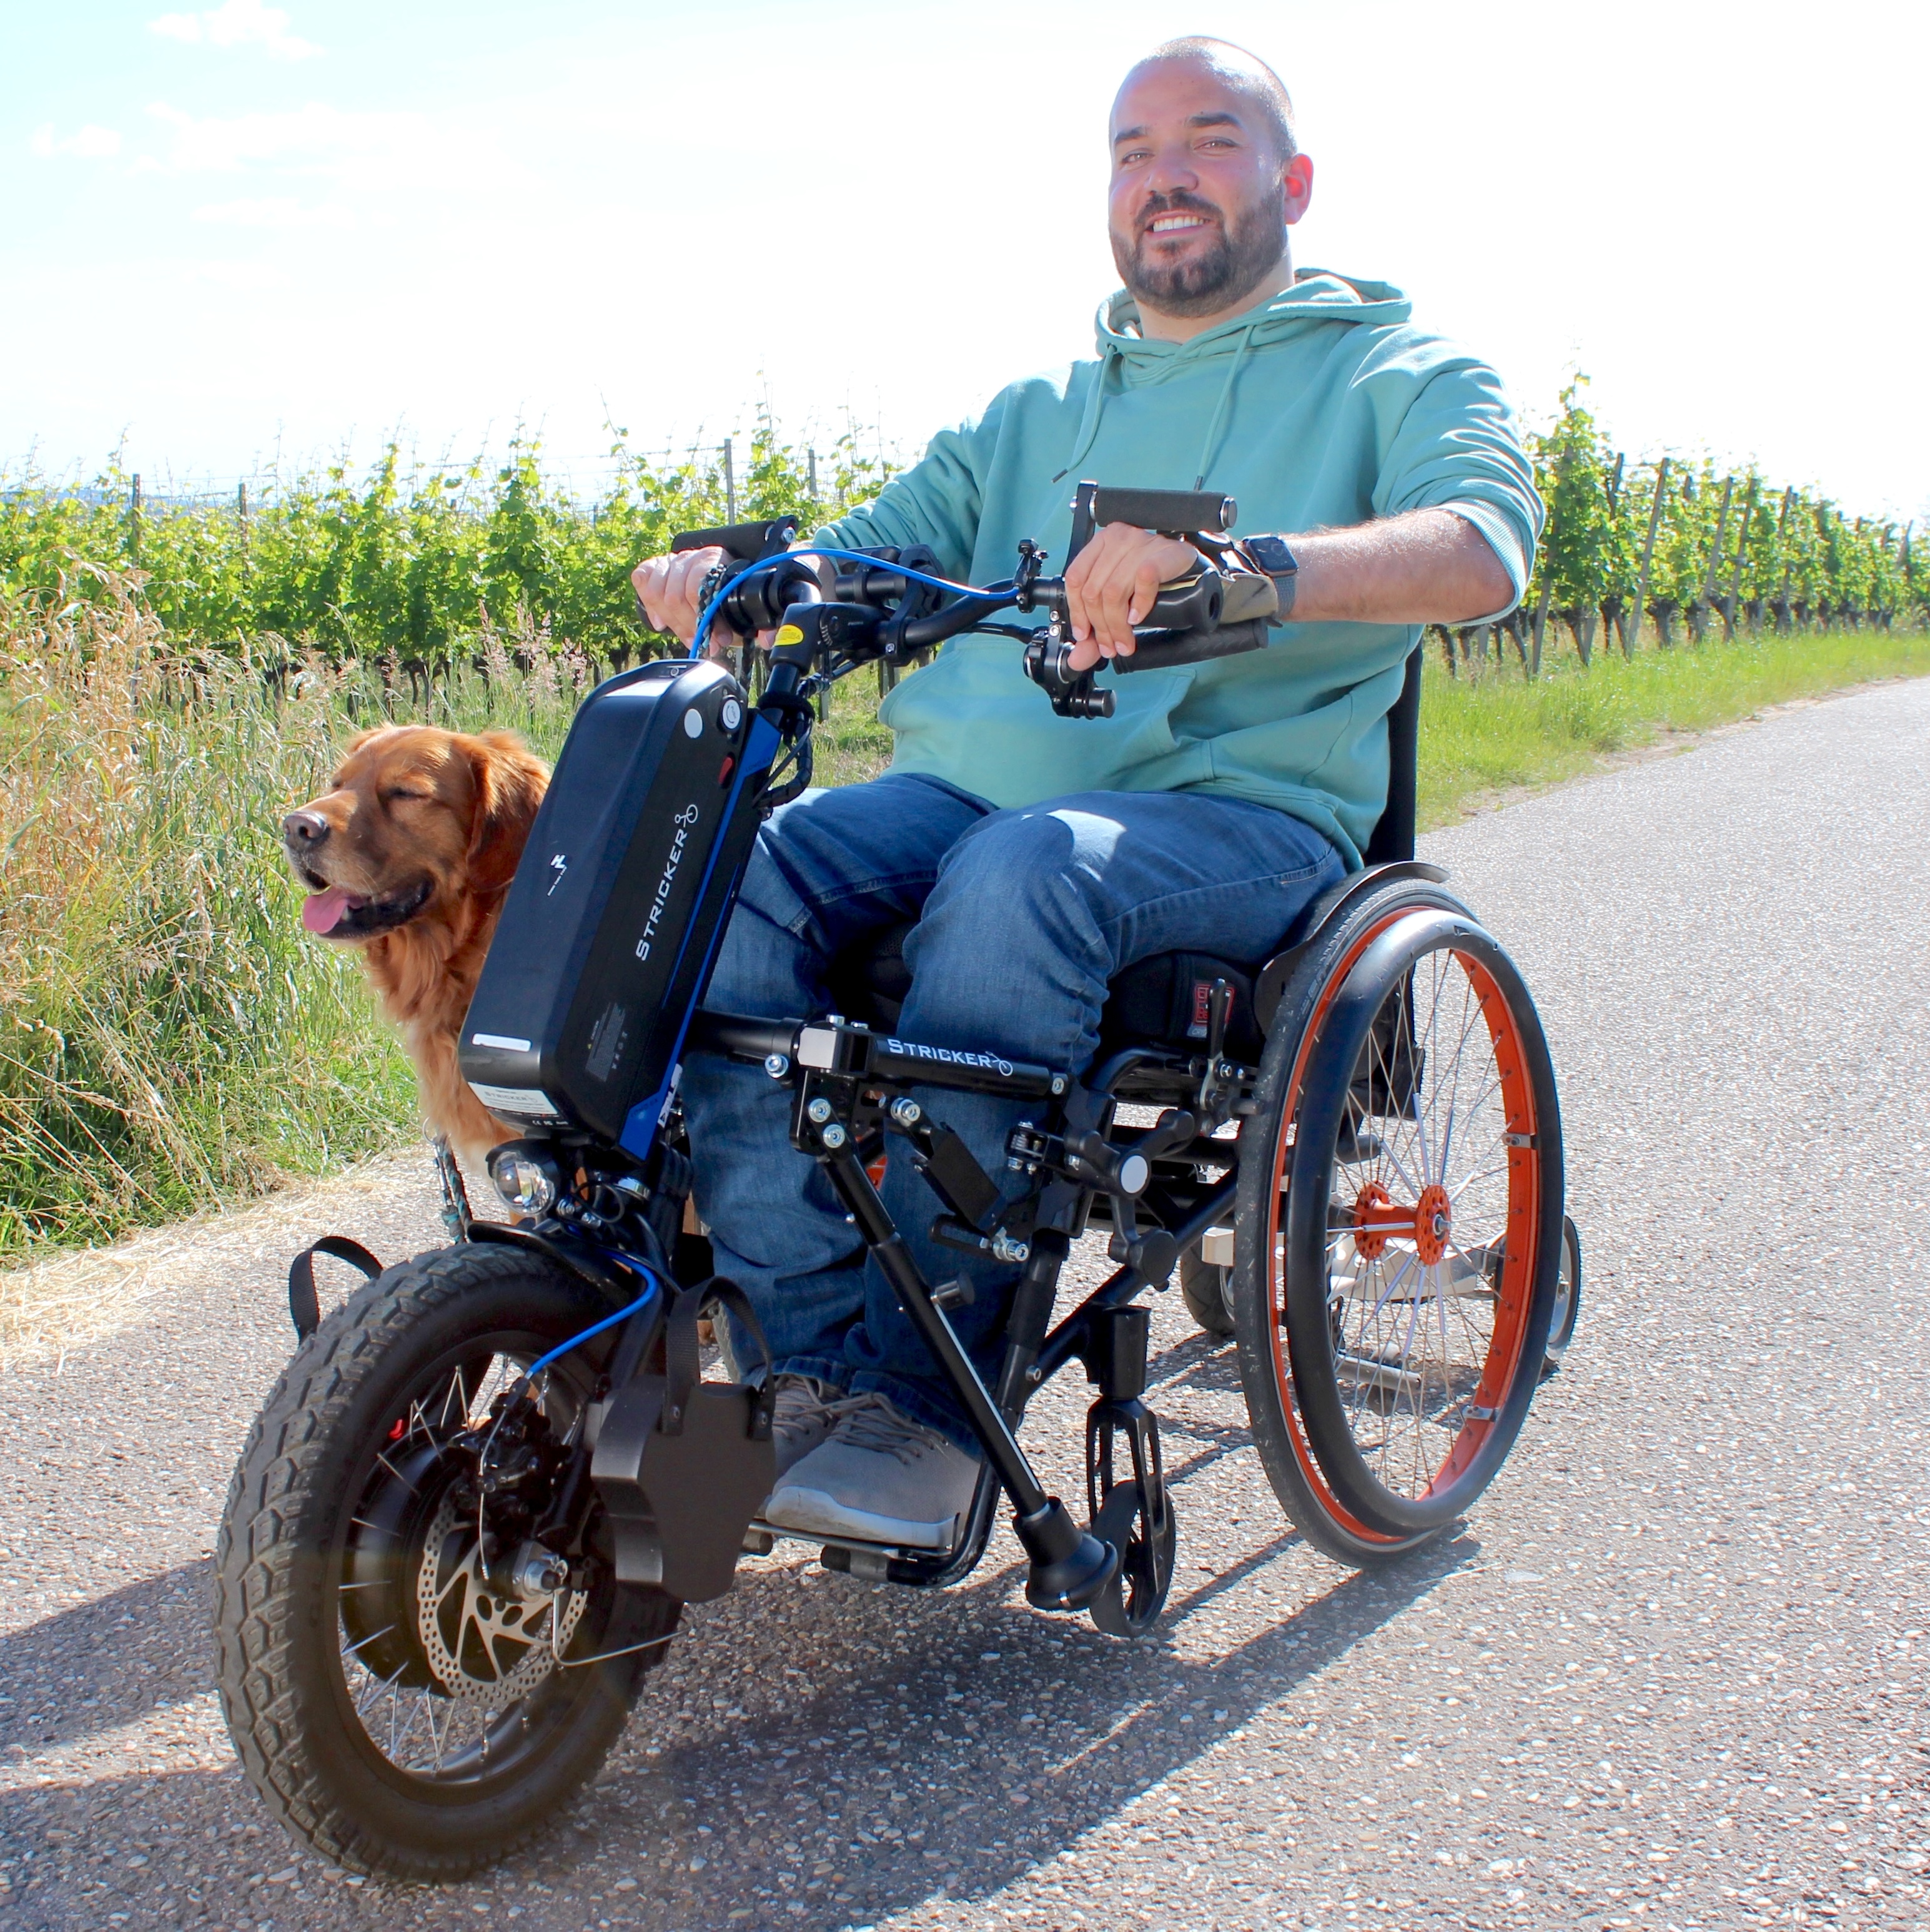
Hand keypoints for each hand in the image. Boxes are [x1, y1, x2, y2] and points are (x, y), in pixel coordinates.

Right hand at [631, 547, 725, 652]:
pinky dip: (650, 607)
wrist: (711, 579)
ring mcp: (668, 560)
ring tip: (684, 635)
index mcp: (709, 559)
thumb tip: (717, 643)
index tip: (711, 638)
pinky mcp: (651, 565)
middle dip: (686, 625)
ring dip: (669, 621)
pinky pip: (640, 580)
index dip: (700, 618)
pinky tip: (660, 623)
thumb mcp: (726, 605)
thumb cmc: (720, 594)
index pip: (694, 591)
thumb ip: (722, 622)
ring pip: (655, 593)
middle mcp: (686, 557)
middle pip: (673, 597)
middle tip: (697, 640)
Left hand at [1060, 522, 1202, 670]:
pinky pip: (1143, 581)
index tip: (1084, 635)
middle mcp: (1118, 539)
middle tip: (1110, 647)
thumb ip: (1097, 627)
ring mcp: (1140, 543)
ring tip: (1125, 642)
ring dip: (1118, 626)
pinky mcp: (1161, 553)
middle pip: (1094, 590)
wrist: (1193, 568)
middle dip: (1101, 627)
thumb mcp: (1120, 599)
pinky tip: (1138, 617)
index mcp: (1101, 543)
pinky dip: (1139, 604)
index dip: (1076, 611)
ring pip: (1114, 591)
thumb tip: (1078, 658)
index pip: (1075, 578)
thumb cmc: (1154, 580)